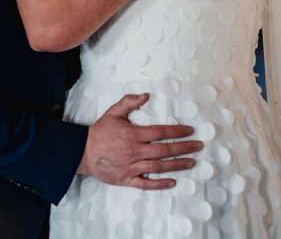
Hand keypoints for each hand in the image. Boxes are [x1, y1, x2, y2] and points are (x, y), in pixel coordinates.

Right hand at [78, 94, 202, 189]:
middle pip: (164, 150)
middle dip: (184, 148)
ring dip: (177, 165)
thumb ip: (129, 102)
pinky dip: (159, 184)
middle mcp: (135, 151)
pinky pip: (146, 184)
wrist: (82, 151)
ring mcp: (131, 166)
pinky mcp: (126, 179)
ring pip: (158, 167)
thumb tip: (146, 95)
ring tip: (191, 162)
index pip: (160, 132)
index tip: (190, 131)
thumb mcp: (113, 112)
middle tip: (198, 146)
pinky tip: (172, 182)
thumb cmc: (100, 132)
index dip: (177, 131)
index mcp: (133, 134)